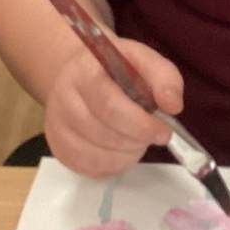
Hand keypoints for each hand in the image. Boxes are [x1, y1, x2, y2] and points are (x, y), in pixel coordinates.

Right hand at [43, 38, 184, 178]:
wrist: (83, 76)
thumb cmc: (118, 70)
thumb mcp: (143, 61)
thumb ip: (164, 77)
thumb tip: (173, 106)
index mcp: (85, 70)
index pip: (109, 105)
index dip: (140, 124)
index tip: (164, 132)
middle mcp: (63, 97)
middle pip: (103, 133)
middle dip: (137, 140)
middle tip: (153, 136)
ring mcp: (56, 125)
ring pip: (96, 156)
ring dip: (127, 154)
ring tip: (137, 139)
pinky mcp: (58, 147)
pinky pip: (90, 168)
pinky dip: (113, 165)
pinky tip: (121, 149)